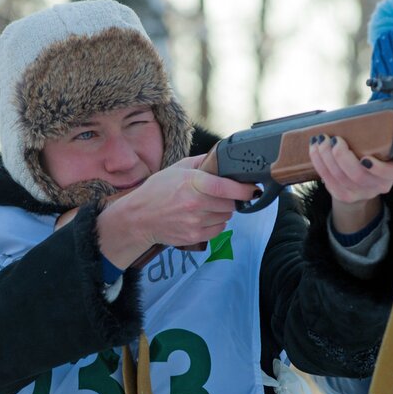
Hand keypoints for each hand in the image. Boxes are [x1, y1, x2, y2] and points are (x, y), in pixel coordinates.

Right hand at [97, 155, 258, 267]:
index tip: (254, 189)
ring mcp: (195, 222)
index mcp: (192, 183)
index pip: (226, 188)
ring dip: (223, 211)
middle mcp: (195, 203)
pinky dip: (217, 223)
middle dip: (231, 199)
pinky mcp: (194, 236)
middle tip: (222, 195)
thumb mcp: (177, 169)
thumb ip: (202, 162)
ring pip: (226, 216)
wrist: (138, 218)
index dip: (244, 190)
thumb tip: (223, 157)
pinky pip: (219, 229)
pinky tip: (205, 217)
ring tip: (208, 205)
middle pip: (231, 203)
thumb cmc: (157, 190)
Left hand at [309, 134, 392, 233]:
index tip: (365, 158)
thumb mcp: (382, 141)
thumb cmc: (373, 149)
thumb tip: (367, 109)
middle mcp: (380, 186)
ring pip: (341, 179)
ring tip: (321, 140)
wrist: (362, 176)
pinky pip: (329, 182)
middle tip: (334, 140)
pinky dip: (319, 164)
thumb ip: (380, 130)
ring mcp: (362, 193)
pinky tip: (315, 150)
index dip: (379, 169)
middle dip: (342, 157)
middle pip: (359, 176)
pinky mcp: (344, 196)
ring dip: (327, 157)